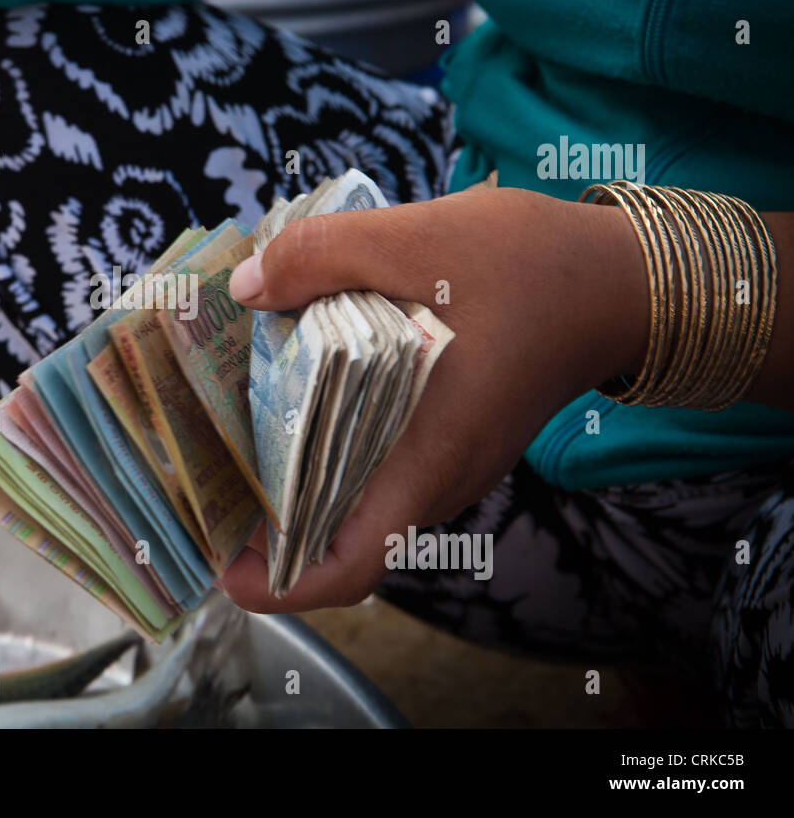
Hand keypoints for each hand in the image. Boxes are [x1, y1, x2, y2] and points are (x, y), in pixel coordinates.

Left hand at [219, 185, 649, 611]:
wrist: (618, 277)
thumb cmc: (529, 266)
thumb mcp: (412, 239)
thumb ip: (318, 257)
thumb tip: (246, 288)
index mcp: (427, 456)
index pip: (351, 566)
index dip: (279, 582)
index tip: (224, 563)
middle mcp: (436, 478)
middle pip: (339, 536)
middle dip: (266, 521)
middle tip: (203, 475)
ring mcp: (448, 463)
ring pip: (358, 500)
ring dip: (296, 477)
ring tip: (233, 428)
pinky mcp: (452, 438)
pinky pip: (380, 464)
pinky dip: (331, 445)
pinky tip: (295, 390)